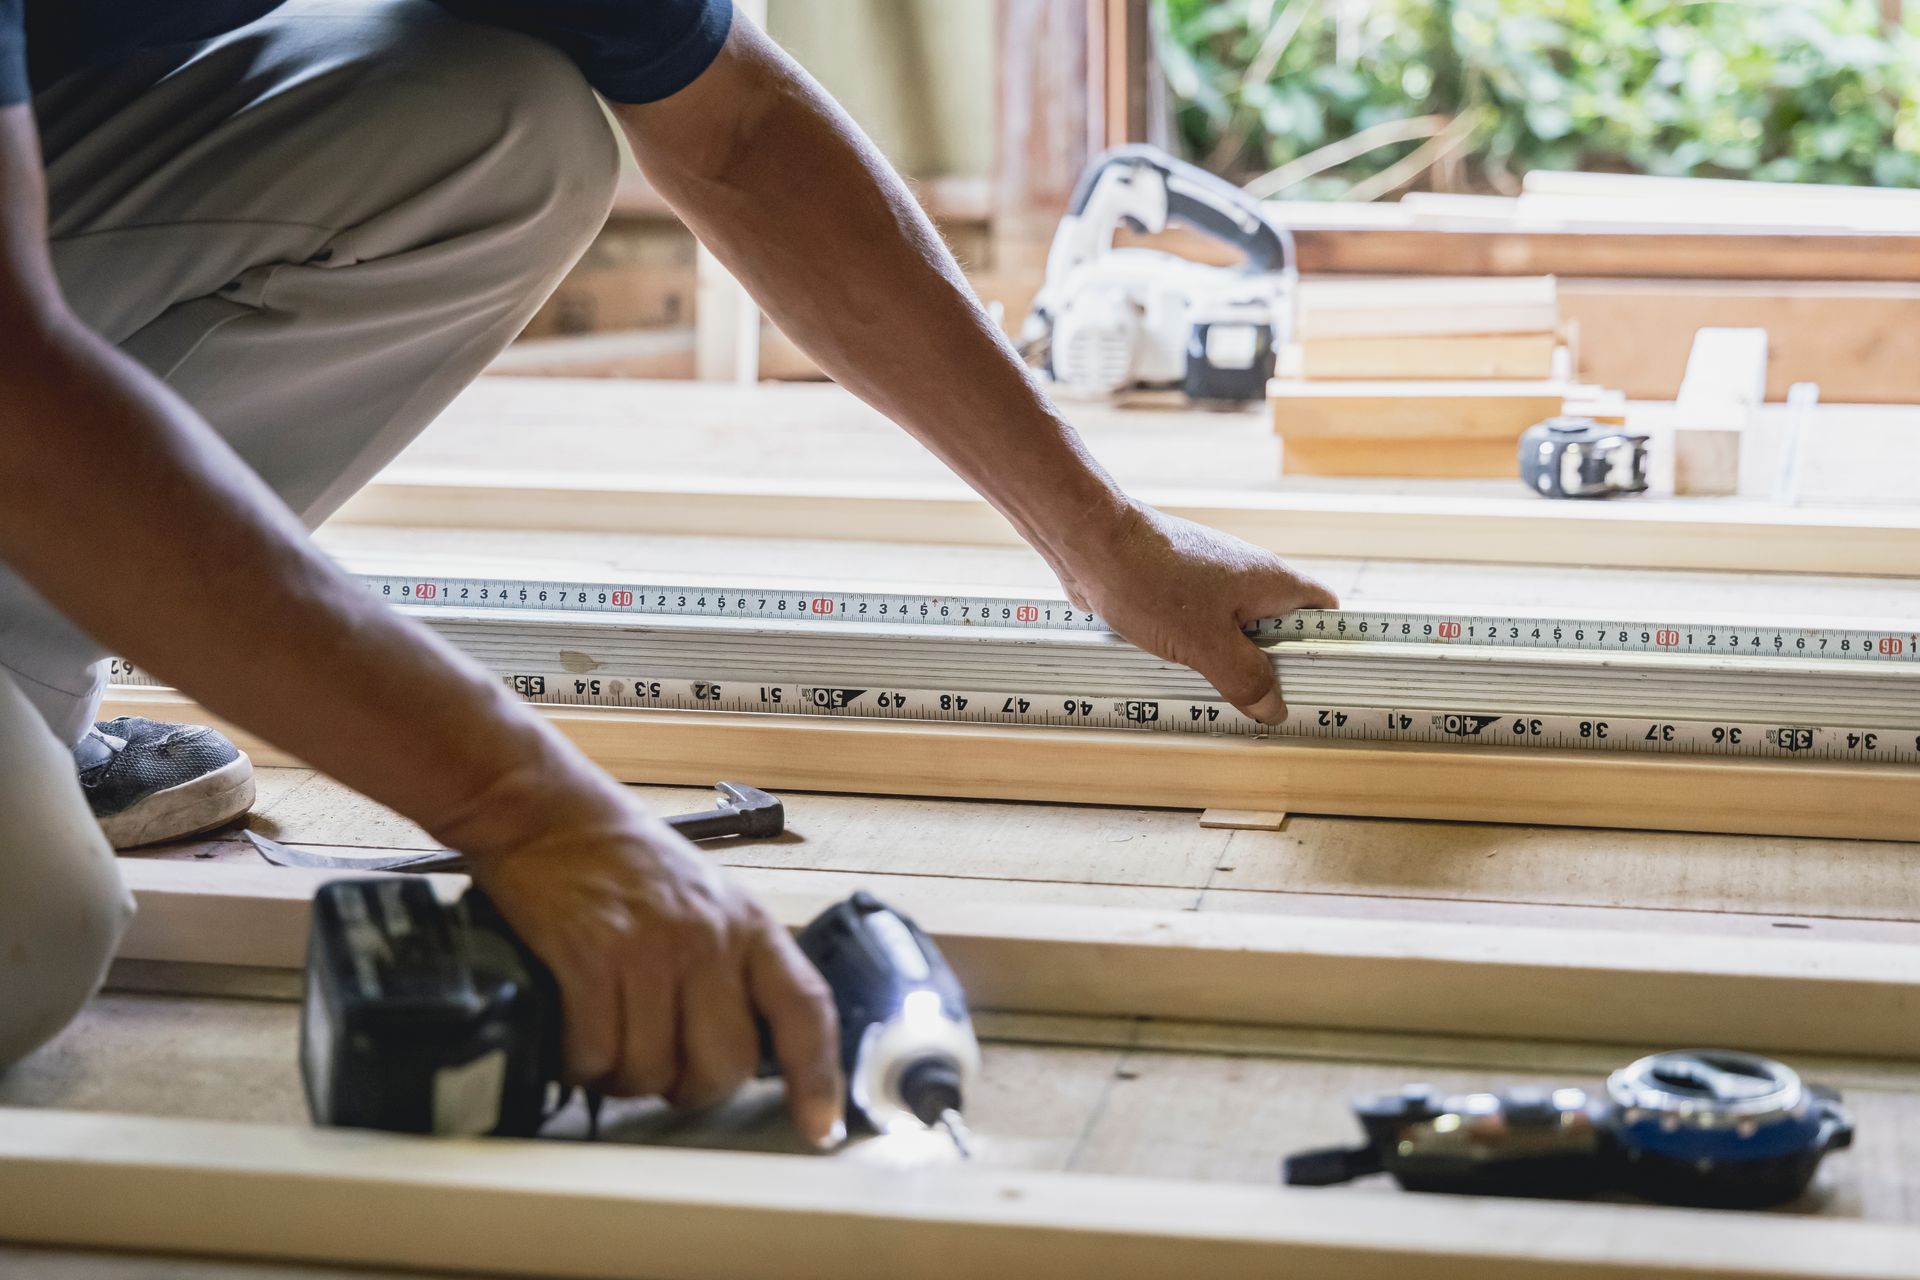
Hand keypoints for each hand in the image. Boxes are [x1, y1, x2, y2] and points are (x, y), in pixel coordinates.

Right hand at [457, 796, 844, 1146]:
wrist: (549, 815)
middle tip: (661, 1069)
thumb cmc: (627, 863)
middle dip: (690, 1087)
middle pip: (725, 1065)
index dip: (819, 1076)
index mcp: (749, 925)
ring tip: (609, 1045)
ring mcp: (650, 947)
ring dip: (625, 1078)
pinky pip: (594, 1052)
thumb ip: (733, 966)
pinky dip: (581, 1064)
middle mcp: (709, 937)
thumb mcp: (708, 900)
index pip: (805, 1008)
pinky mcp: (590, 955)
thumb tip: (744, 1051)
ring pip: (652, 1069)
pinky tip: (574, 1039)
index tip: (818, 1126)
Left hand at [1050, 500, 1338, 723]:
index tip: (1320, 687)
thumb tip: (1274, 707)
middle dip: (1270, 671)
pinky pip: (1202, 630)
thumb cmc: (1152, 581)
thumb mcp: (1206, 644)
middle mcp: (1249, 578)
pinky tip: (1182, 680)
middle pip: (1278, 632)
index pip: (1324, 614)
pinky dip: (1198, 654)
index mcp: (1272, 582)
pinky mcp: (1181, 590)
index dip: (1327, 650)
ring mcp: (1213, 583)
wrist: (1092, 542)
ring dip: (1228, 667)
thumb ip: (1246, 679)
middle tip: (1261, 710)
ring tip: (1218, 703)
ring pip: (1236, 634)